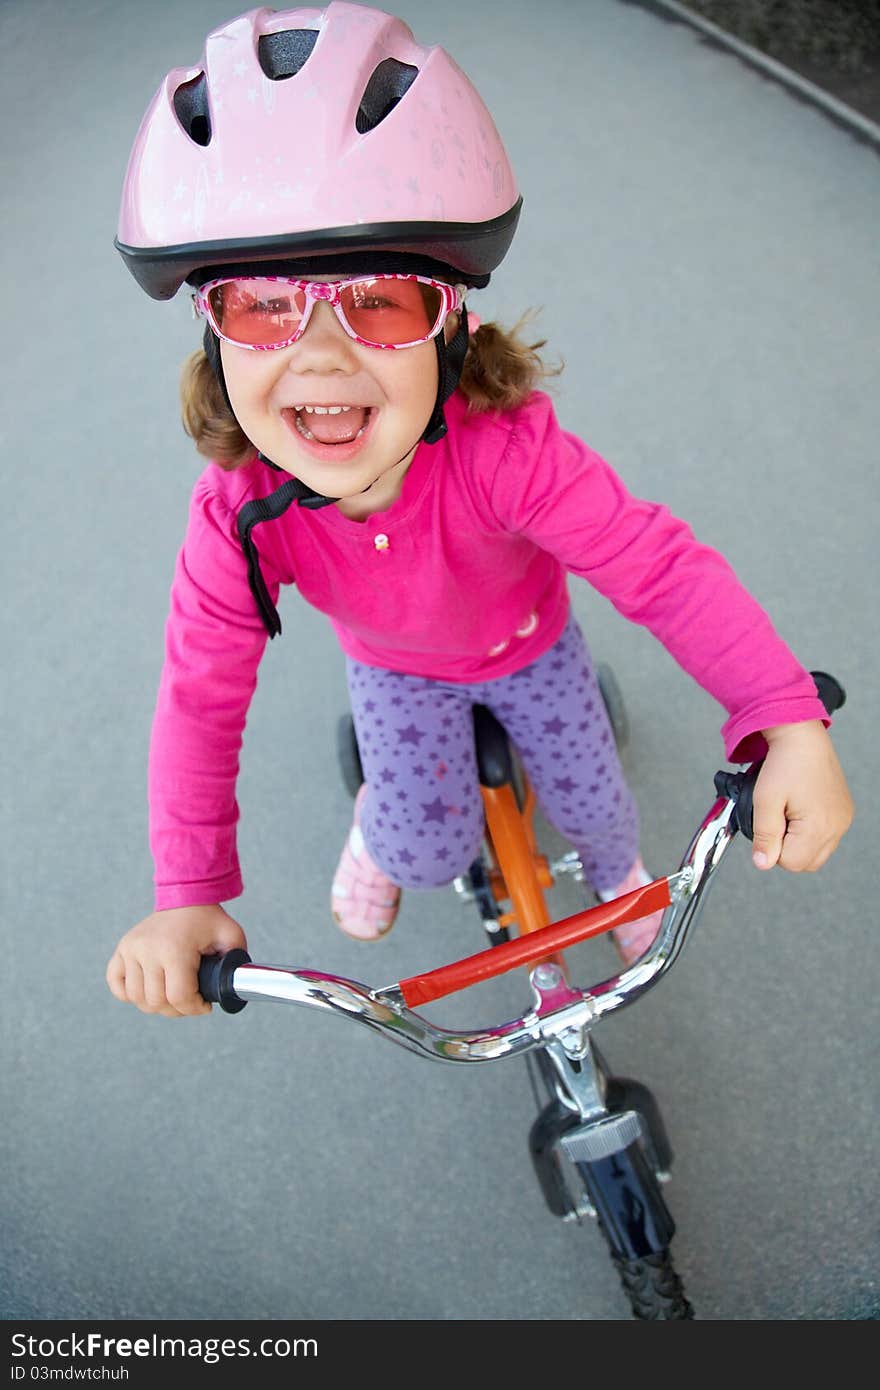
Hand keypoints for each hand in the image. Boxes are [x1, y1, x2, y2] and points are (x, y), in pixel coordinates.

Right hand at [106, 904, 247, 1017]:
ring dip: (156, 1005)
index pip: (179, 997)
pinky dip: (130, 994)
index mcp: (174, 948)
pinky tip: (149, 989)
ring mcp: (130, 949)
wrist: (184, 896)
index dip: (194, 1008)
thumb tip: (232, 991)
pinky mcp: (121, 950)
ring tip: (173, 997)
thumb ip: (236, 963)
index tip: (205, 1005)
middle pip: (157, 1002)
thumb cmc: (208, 919)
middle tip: (191, 1002)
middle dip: (178, 1010)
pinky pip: (116, 984)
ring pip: (137, 998)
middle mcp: (147, 949)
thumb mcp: (231, 936)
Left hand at [751, 721, 852, 872]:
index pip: (790, 862)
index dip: (772, 848)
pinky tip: (799, 810)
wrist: (802, 736)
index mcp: (819, 826)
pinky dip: (810, 831)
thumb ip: (764, 836)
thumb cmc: (785, 761)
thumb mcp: (765, 800)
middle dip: (786, 848)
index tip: (768, 825)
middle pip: (806, 862)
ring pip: (817, 852)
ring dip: (798, 841)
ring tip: (787, 813)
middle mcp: (837, 826)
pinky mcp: (844, 812)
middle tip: (776, 819)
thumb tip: (763, 863)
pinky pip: (826, 836)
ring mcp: (843, 820)